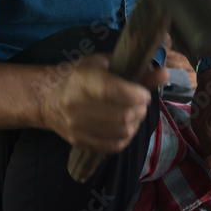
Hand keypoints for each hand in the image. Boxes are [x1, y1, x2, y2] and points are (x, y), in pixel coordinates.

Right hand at [39, 54, 167, 151]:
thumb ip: (135, 70)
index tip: (144, 93)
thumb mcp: (103, 64)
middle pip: (123, 115)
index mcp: (83, 80)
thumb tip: (164, 74)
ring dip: (135, 123)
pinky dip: (126, 137)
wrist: (46, 97)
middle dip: (140, 110)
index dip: (137, 95)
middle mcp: (77, 105)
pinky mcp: (79, 141)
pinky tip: (126, 126)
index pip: (116, 92)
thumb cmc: (78, 75)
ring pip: (121, 131)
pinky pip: (113, 146)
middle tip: (141, 103)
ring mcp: (77, 126)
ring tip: (134, 114)